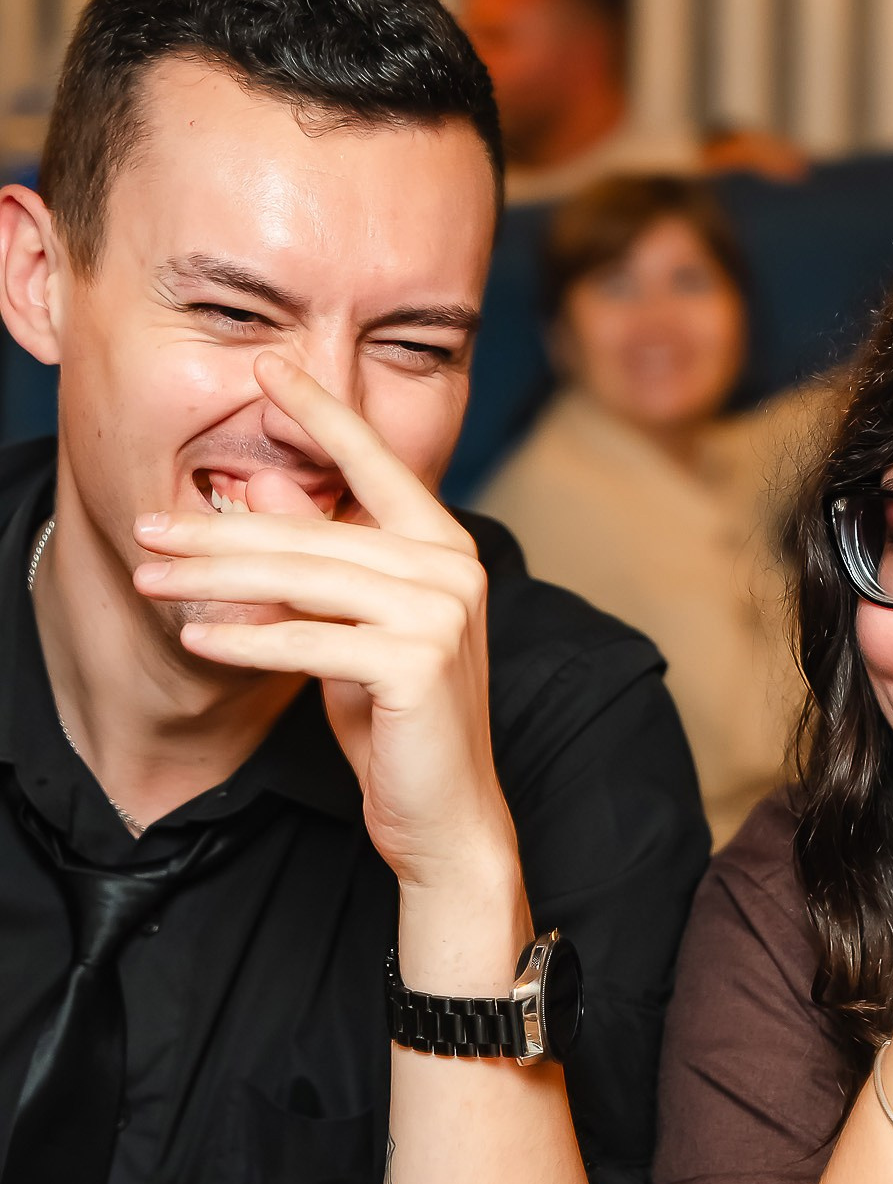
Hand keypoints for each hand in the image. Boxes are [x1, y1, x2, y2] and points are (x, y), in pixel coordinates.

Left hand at [129, 355, 518, 901]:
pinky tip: (196, 634)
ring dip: (214, 579)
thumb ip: (319, 558)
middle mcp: (452, 567)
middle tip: (149, 525)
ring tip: (151, 577)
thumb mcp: (349, 629)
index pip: (375, 463)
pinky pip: (306, 640)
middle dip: (219, 529)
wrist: (445, 815)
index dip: (320, 413)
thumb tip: (265, 486)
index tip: (267, 367)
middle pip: (311, 532)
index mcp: (446, 547)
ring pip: (301, 579)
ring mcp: (440, 612)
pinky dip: (245, 639)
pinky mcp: (415, 661)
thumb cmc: (398, 725)